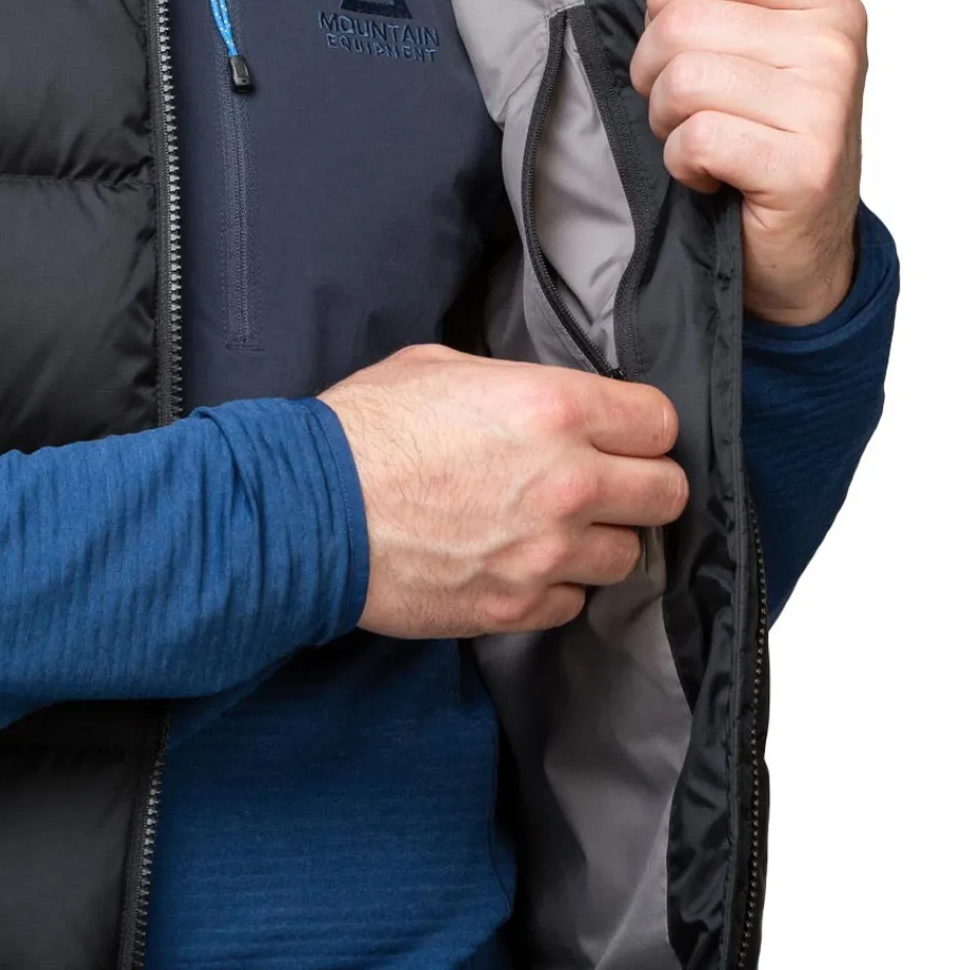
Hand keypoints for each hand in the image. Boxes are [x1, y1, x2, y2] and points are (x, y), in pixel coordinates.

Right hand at [320, 345, 688, 638]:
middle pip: (666, 494)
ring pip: (628, 556)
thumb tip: (541, 402)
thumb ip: (514, 385)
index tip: (626, 435)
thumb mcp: (441, 368)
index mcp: (553, 408)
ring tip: (557, 529)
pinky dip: (556, 586)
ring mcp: (545, 553)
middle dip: (644, 486)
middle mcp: (567, 481)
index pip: (659, 422)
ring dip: (600, 541)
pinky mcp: (516, 608)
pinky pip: (574, 602)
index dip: (643, 427)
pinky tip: (519, 563)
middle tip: (611, 484)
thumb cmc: (365, 430)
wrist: (309, 509)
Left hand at [630, 0, 865, 325]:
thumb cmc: (760, 141)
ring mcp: (826, 102)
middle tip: (684, 112)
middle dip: (654, 77)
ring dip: (666, 124)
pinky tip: (710, 176)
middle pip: (679, 23)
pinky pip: (694, 138)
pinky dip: (683, 165)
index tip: (677, 45)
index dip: (664, 3)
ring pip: (681, 80)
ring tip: (699, 144)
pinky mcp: (804, 163)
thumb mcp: (740, 45)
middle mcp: (833, 41)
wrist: (797, 248)